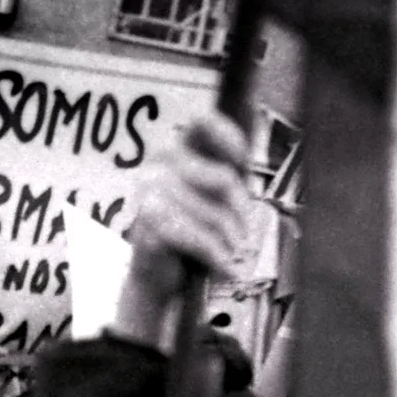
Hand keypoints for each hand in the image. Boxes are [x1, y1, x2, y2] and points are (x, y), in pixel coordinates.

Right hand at [115, 111, 251, 347]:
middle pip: (223, 178)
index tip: (242, 162)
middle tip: (245, 237)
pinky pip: (201, 240)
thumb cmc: (191, 231)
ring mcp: (149, 194)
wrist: (156, 275)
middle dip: (241, 212)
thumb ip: (227, 173)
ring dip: (231, 243)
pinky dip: (218, 259)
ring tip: (231, 256)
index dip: (228, 137)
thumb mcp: (212, 197)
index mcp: (173, 150)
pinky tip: (224, 269)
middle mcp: (156, 166)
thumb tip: (247, 161)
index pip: (200, 122)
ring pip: (215, 215)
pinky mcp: (148, 226)